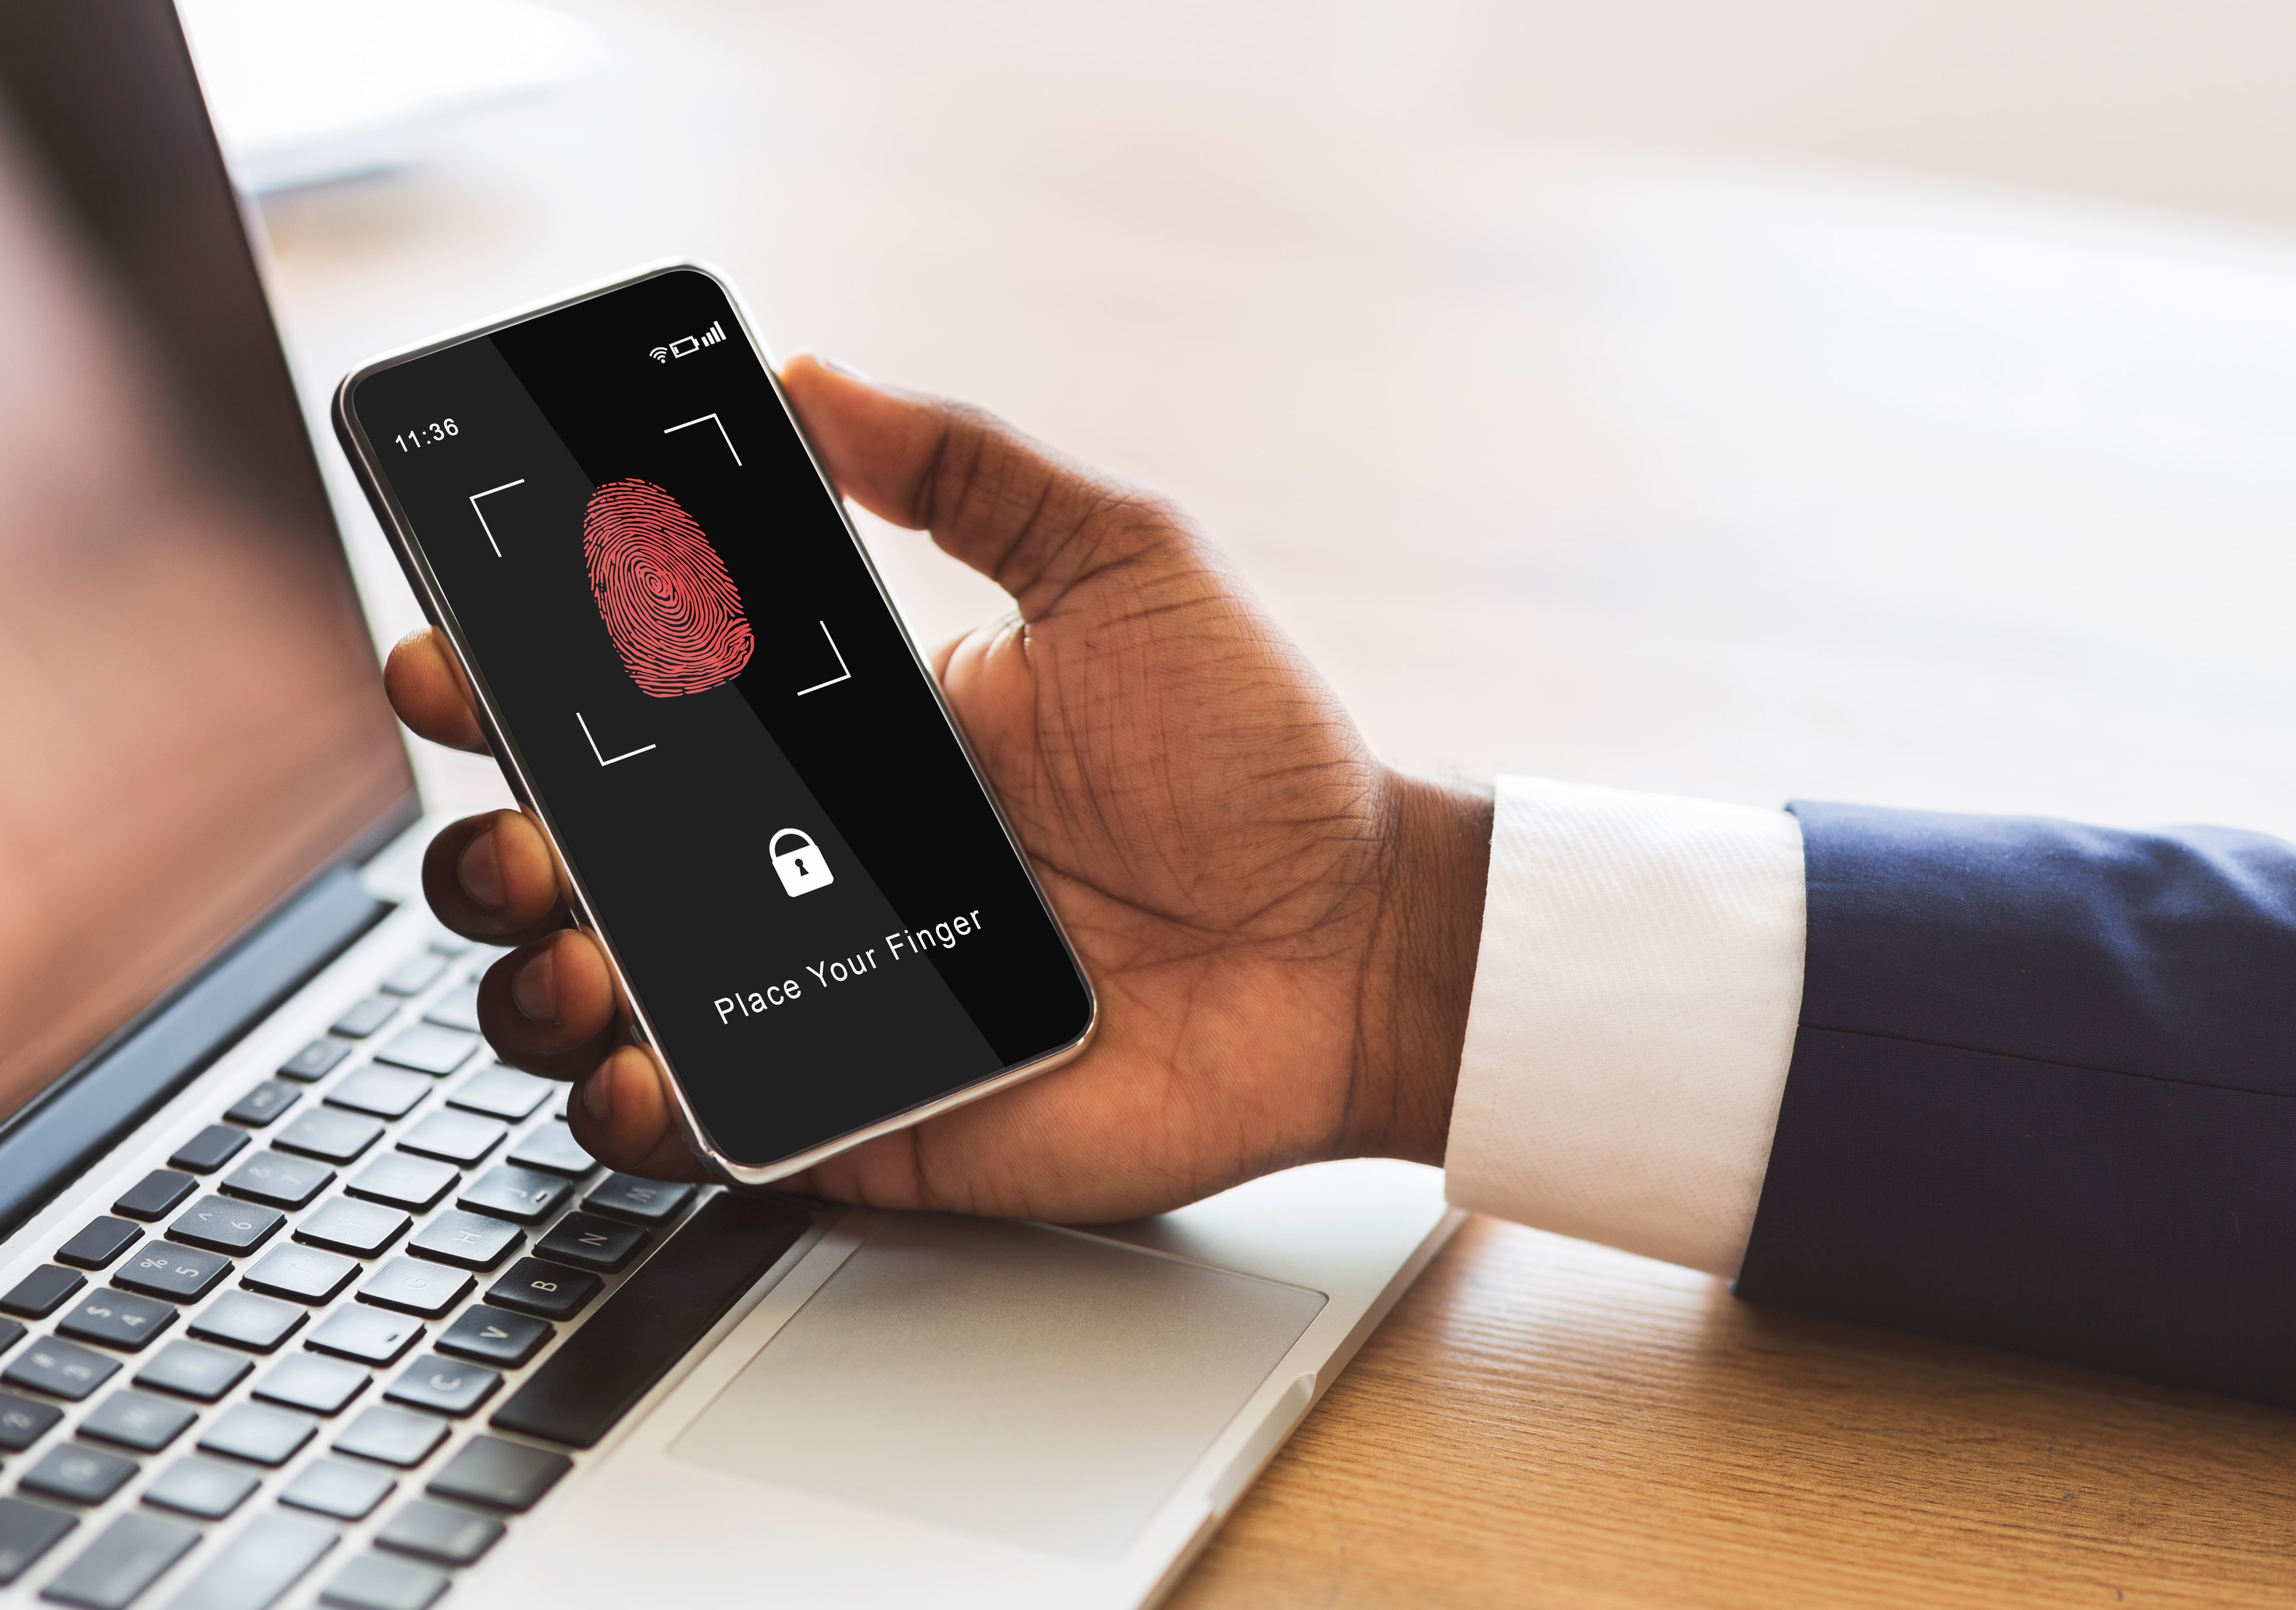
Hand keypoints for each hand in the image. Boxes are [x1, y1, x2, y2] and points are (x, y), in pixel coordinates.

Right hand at [385, 357, 1490, 1220]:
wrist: (1351, 941)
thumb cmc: (1255, 758)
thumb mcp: (1120, 569)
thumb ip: (968, 472)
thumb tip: (813, 376)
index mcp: (842, 742)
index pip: (638, 713)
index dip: (520, 684)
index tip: (461, 651)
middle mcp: (809, 870)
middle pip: (582, 866)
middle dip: (498, 846)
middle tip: (523, 831)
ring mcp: (824, 998)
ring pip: (609, 1003)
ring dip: (541, 981)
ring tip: (577, 953)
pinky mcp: (868, 1115)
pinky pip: (711, 1133)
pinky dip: (639, 1120)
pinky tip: (636, 1080)